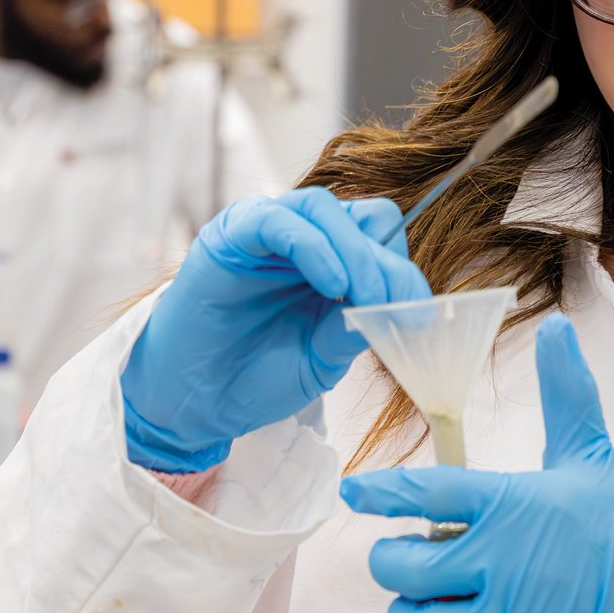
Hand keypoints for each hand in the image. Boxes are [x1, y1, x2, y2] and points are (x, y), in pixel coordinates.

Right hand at [121, 190, 430, 470]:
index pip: (382, 241)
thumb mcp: (323, 359)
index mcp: (331, 263)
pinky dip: (313, 246)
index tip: (418, 315)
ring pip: (324, 209)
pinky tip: (332, 285)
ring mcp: (265, 233)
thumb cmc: (255, 377)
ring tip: (362, 296)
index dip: (403, 272)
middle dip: (385, 263)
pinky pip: (277, 220)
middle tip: (394, 306)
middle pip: (363, 218)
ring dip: (354, 252)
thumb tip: (398, 308)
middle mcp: (302, 240)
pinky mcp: (231, 236)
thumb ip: (354, 329)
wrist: (195, 403)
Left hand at [340, 313, 613, 612]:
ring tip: (429, 605)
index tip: (354, 492)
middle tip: (406, 559)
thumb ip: (565, 393)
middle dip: (391, 562)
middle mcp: (502, 562)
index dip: (378, 492)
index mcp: (511, 504)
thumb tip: (557, 326)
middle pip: (401, 567)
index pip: (422, 493)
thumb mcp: (593, 452)